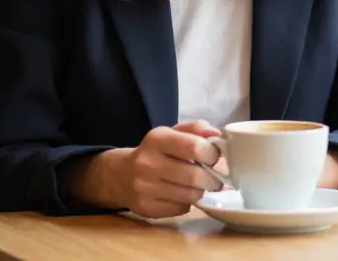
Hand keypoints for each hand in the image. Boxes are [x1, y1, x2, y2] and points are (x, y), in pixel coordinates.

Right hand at [86, 120, 224, 218]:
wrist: (120, 175)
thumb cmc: (155, 152)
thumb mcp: (171, 134)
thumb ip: (195, 130)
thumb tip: (217, 134)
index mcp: (156, 139)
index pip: (194, 147)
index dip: (212, 154)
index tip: (216, 157)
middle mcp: (147, 163)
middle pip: (195, 176)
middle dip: (212, 178)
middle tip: (215, 177)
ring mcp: (144, 187)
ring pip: (190, 195)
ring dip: (200, 191)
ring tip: (198, 185)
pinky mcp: (146, 208)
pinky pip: (181, 209)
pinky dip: (187, 202)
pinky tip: (181, 194)